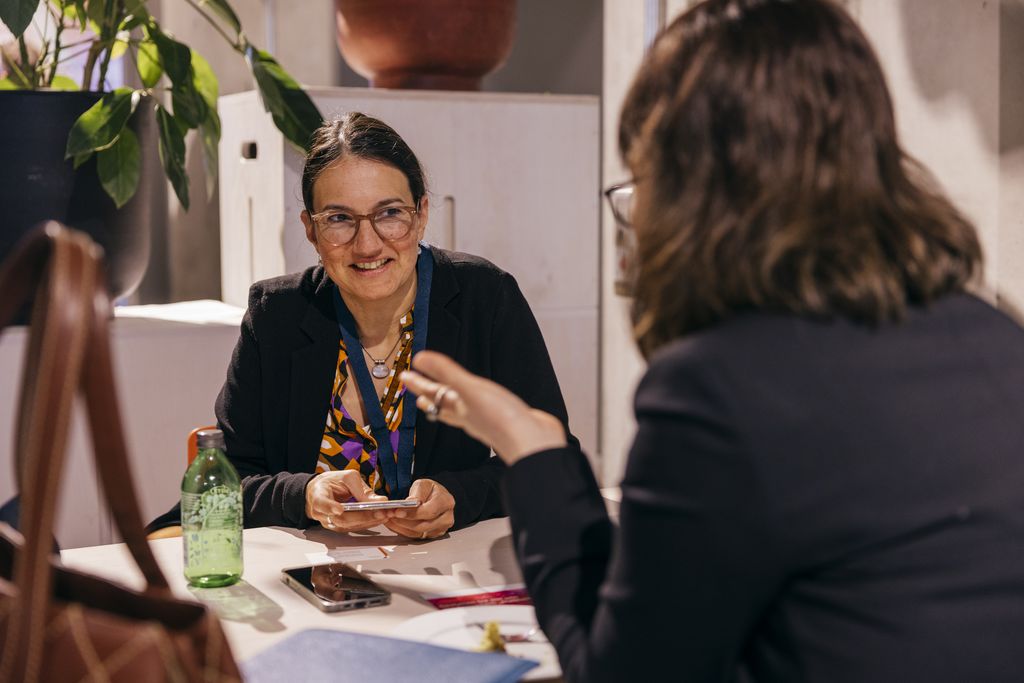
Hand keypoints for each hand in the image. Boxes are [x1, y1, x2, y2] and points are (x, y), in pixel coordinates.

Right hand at [305, 469, 387, 531]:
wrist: (321, 490)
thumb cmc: (333, 482)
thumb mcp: (347, 477)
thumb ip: (361, 489)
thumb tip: (381, 500)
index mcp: (318, 495)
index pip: (321, 503)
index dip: (329, 507)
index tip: (339, 509)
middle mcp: (321, 513)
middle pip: (340, 519)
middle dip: (362, 517)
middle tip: (380, 513)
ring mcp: (329, 523)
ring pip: (349, 526)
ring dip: (368, 522)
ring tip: (385, 515)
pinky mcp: (338, 527)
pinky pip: (353, 527)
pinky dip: (367, 523)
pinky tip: (380, 518)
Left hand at [384, 478, 454, 539]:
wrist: (434, 497)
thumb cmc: (430, 490)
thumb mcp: (423, 485)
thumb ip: (417, 494)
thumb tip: (410, 503)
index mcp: (446, 502)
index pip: (430, 511)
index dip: (413, 513)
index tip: (398, 511)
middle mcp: (446, 517)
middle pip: (424, 525)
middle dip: (405, 521)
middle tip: (391, 515)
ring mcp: (441, 528)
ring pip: (419, 533)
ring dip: (402, 527)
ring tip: (391, 518)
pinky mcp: (433, 535)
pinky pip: (416, 537)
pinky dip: (403, 531)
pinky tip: (395, 523)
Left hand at [400, 351, 566, 463]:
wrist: (532, 443)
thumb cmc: (500, 418)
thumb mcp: (471, 389)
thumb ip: (446, 373)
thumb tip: (418, 358)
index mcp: (459, 408)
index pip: (433, 394)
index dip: (419, 384)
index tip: (404, 376)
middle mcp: (470, 416)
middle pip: (444, 407)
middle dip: (431, 397)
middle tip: (418, 392)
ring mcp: (486, 421)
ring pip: (462, 411)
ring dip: (450, 403)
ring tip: (444, 399)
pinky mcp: (504, 422)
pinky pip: (482, 412)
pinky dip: (476, 406)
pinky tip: (482, 405)